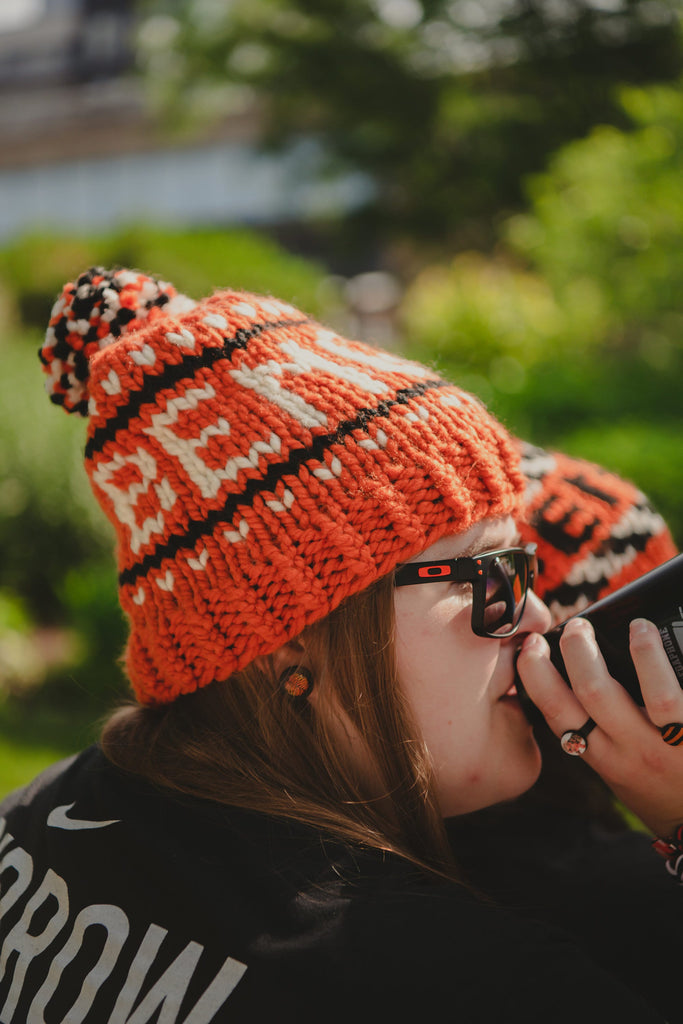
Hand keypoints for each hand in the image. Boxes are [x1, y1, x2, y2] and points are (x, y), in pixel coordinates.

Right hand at [517, 617, 682, 839]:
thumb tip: (587, 675)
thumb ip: (605, 734)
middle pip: (587, 695)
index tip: (530, 646)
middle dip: (574, 652)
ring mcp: (662, 747)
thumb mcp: (623, 773)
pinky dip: (654, 659)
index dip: (535, 674)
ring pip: (629, 694)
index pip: (555, 713)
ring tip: (628, 625)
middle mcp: (628, 753)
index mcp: (603, 757)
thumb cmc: (666, 797)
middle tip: (575, 626)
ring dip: (620, 653)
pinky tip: (648, 635)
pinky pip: (670, 698)